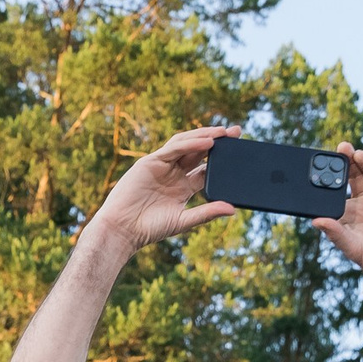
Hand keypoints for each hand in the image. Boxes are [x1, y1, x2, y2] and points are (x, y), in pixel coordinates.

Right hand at [86, 124, 242, 254]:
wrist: (122, 230)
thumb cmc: (149, 229)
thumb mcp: (183, 220)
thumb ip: (207, 213)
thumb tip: (233, 209)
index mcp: (183, 187)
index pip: (207, 168)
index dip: (223, 159)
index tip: (240, 151)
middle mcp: (174, 174)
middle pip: (200, 151)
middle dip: (218, 140)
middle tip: (237, 132)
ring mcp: (162, 166)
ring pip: (187, 144)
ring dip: (205, 136)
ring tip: (224, 132)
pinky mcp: (150, 162)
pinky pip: (173, 149)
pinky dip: (190, 144)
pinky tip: (207, 142)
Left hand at [311, 146, 362, 288]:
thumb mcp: (353, 247)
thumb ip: (335, 233)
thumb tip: (314, 220)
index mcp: (350, 213)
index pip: (338, 189)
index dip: (332, 176)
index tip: (324, 164)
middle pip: (355, 176)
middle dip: (348, 162)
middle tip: (342, 148)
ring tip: (359, 155)